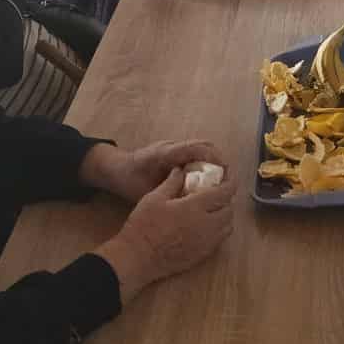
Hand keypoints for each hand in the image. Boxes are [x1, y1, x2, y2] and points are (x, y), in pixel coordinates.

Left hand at [82, 139, 229, 204]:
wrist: (115, 168)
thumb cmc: (128, 180)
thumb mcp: (143, 191)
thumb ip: (164, 192)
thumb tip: (187, 200)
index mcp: (165, 154)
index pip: (194, 148)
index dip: (213, 158)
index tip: (225, 172)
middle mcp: (172, 146)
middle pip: (204, 144)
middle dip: (220, 160)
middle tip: (229, 180)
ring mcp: (174, 146)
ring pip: (202, 146)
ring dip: (215, 160)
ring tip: (222, 181)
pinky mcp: (175, 151)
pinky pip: (196, 151)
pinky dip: (207, 162)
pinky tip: (210, 180)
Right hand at [94, 165, 235, 296]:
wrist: (138, 258)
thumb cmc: (143, 226)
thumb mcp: (154, 198)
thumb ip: (172, 183)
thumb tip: (181, 170)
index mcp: (195, 207)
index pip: (224, 193)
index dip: (230, 183)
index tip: (229, 178)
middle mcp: (206, 225)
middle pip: (229, 210)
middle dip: (227, 200)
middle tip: (218, 194)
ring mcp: (206, 242)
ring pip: (227, 227)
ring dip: (225, 216)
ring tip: (213, 210)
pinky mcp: (202, 255)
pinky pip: (220, 240)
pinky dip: (219, 230)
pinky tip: (206, 227)